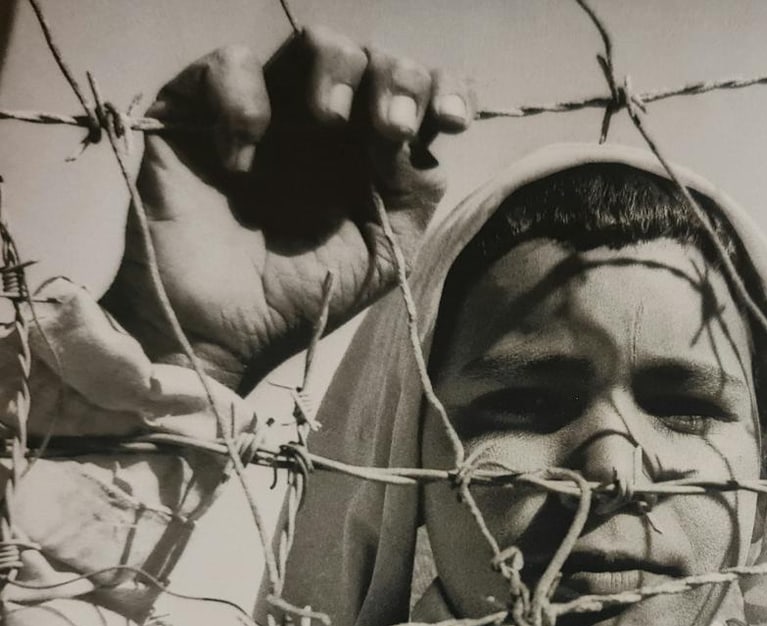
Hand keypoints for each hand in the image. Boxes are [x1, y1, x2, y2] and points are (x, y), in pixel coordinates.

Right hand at [102, 27, 472, 391]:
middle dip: (396, 79)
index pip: (417, 95)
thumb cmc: (299, 296)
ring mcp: (268, 112)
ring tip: (328, 125)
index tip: (451, 122)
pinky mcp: (203, 111)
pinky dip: (242, 102)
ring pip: (313, 42)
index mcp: (371, 156)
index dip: (442, 91)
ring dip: (335, 73)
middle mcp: (325, 125)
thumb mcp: (380, 257)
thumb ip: (413, 197)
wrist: (222, 329)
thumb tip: (427, 144)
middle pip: (373, 57)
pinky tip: (242, 164)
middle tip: (390, 126)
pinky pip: (228, 63)